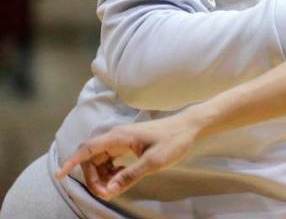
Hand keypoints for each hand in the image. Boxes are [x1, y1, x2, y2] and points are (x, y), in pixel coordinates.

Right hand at [54, 113, 201, 200]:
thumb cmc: (173, 141)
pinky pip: (108, 159)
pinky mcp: (126, 145)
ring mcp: (121, 140)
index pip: (88, 149)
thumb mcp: (153, 162)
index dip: (71, 162)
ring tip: (113, 188)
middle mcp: (116, 136)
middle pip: (91, 158)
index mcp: (119, 137)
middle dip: (92, 177)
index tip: (59, 175)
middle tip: (106, 194)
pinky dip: (109, 171)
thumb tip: (110, 190)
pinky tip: (119, 178)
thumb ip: (130, 175)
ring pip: (99, 160)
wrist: (189, 127)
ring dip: (101, 176)